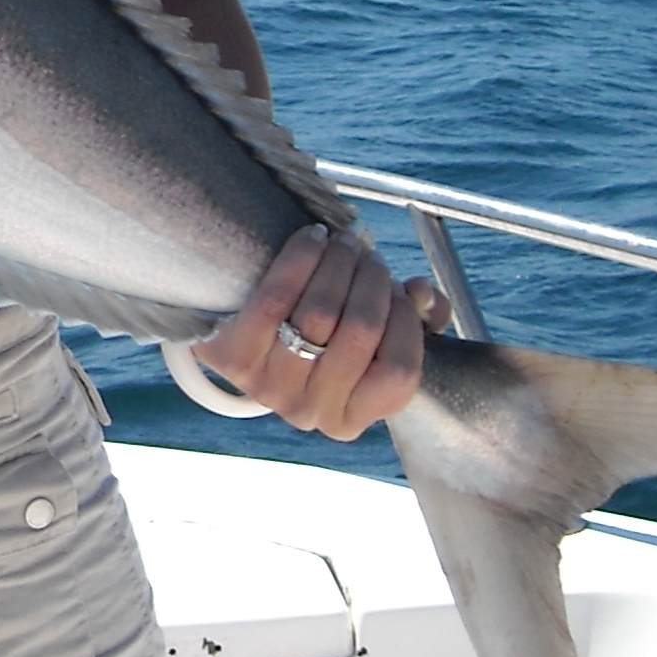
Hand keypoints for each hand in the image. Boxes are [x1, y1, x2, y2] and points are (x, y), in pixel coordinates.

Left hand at [192, 228, 452, 440]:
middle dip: (370, 278)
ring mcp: (271, 389)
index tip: (399, 286)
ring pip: (319, 313)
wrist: (246, 339)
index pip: (400, 371)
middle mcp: (311, 413)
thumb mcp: (372, 341)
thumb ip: (413, 320)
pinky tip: (313, 237)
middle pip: (359, 332)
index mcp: (352, 419)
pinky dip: (300, 259)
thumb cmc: (323, 338)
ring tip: (343, 242)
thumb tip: (420, 292)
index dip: (406, 321)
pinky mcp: (236, 358)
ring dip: (338, 264)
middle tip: (366, 250)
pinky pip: (275, 299)